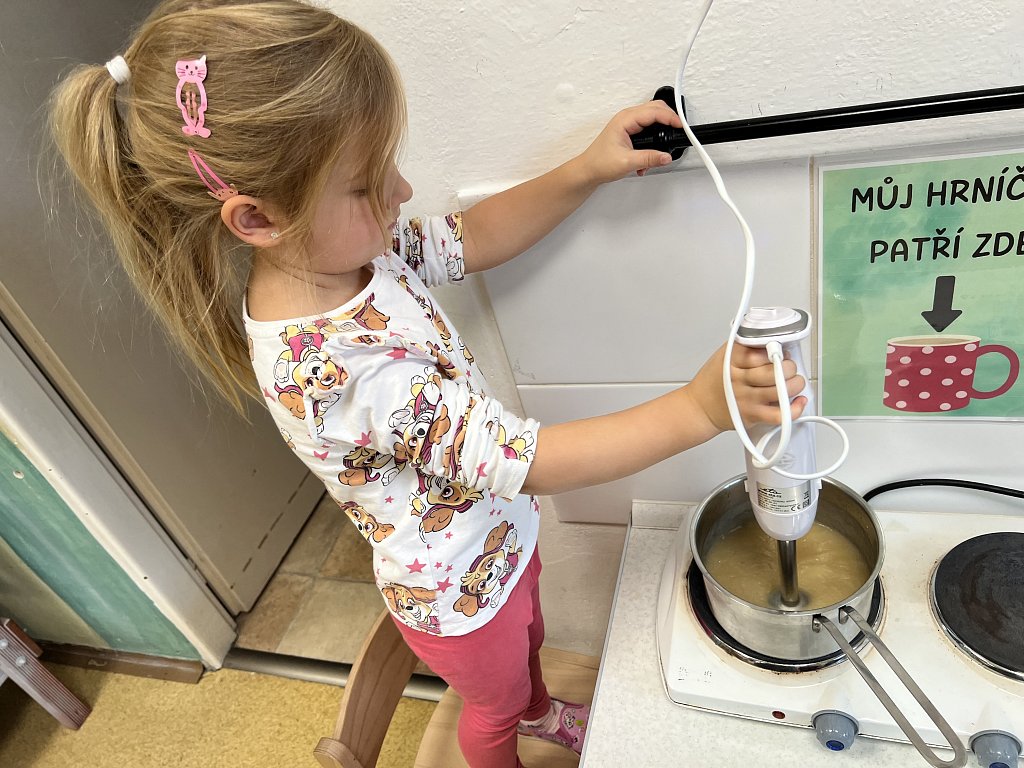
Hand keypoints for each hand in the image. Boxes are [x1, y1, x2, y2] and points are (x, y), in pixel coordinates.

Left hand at [573, 100, 682, 185]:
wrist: (588, 171)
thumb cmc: (599, 163)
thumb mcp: (627, 162)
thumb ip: (649, 158)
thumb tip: (666, 156)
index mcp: (625, 119)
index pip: (654, 112)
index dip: (670, 118)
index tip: (681, 126)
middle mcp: (627, 118)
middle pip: (656, 109)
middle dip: (669, 119)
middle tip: (680, 131)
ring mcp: (629, 124)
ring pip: (653, 118)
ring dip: (661, 131)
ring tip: (665, 145)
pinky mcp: (630, 132)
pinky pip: (648, 129)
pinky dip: (655, 140)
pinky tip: (652, 156)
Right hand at [691, 343, 807, 433]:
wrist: (700, 407)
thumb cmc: (714, 381)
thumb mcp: (724, 355)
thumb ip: (745, 346)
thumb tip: (773, 339)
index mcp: (732, 360)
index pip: (762, 351)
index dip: (776, 349)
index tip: (778, 350)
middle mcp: (739, 379)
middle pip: (775, 371)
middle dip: (790, 366)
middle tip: (788, 366)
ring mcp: (747, 399)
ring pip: (782, 390)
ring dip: (796, 384)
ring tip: (794, 381)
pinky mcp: (753, 415)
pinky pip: (780, 414)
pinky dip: (794, 409)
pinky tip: (798, 401)